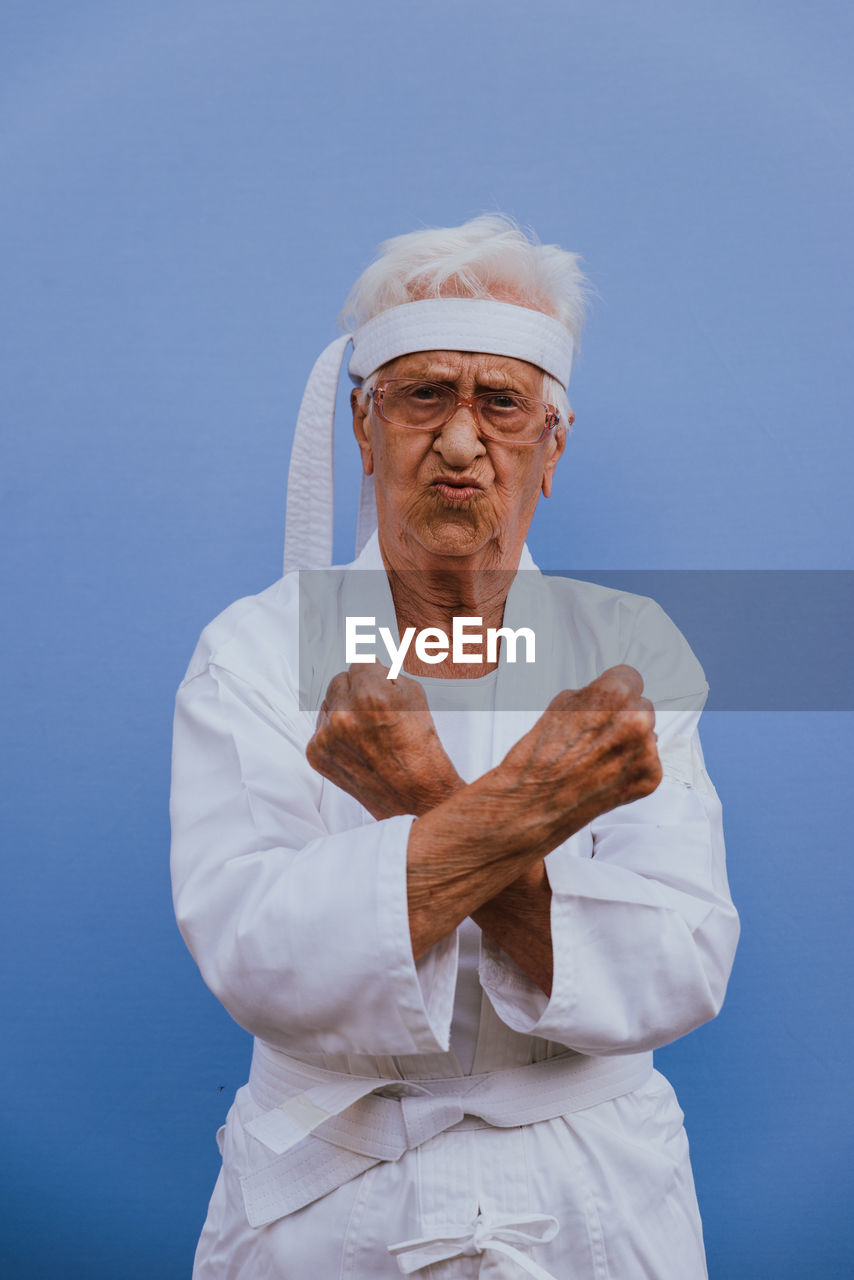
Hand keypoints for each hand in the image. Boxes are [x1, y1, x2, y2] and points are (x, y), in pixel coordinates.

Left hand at [305, 664, 463, 819]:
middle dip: (355, 689)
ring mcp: (327, 736)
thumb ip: (388, 675)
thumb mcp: (414, 698)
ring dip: (343, 710)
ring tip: (366, 731)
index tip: (374, 680)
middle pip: (339, 681)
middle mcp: (344, 715)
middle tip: (373, 708)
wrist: (415, 795)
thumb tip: (371, 666)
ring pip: (328, 704)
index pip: (359, 664)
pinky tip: (357, 746)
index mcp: (370, 696)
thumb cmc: (419, 749)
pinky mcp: (317, 754)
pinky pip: (321, 729)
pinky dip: (335, 734)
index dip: (372, 673)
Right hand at [497, 665, 660, 846]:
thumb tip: (610, 697)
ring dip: (629, 742)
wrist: (534, 803)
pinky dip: (630, 767)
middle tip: (597, 734)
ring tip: (597, 756)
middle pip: (641, 705)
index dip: (614, 688)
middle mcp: (636, 721)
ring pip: (647, 735)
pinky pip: (647, 762)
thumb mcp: (561, 705)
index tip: (609, 699)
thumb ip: (593, 695)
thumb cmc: (542, 756)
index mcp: (614, 695)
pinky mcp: (650, 778)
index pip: (630, 677)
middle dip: (622, 716)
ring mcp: (646, 751)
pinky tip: (604, 773)